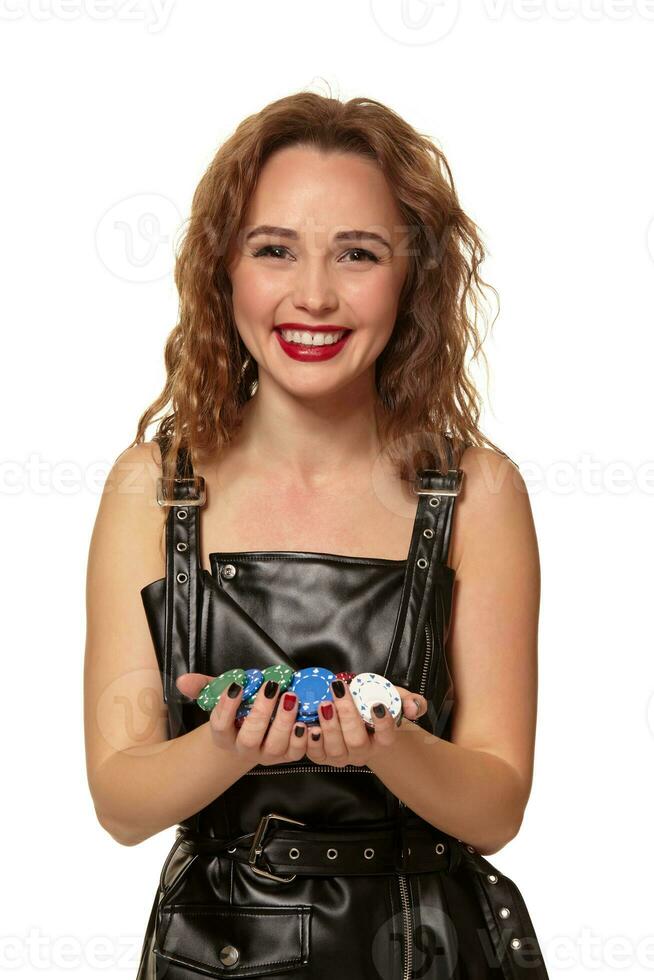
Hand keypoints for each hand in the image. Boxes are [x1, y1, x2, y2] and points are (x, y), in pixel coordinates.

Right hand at [175, 672, 307, 767]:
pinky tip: (304, 719)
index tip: (237, 685)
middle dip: (261, 713)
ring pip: (274, 747)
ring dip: (284, 722)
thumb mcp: (221, 695)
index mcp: (224, 735)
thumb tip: (183, 680)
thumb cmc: (237, 710)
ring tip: (291, 697)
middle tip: (271, 687)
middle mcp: (244, 749)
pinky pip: (295, 753)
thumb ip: (205, 686)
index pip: (220, 724)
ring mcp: (266, 755)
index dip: (227, 706)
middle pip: (249, 739)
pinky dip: (301, 738)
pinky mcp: (286, 756)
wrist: (251, 735)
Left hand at [304, 680, 428, 767]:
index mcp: (383, 740)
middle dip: (347, 715)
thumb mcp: (394, 699)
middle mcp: (363, 752)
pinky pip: (314, 754)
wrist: (358, 722)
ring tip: (322, 704)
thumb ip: (410, 702)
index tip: (377, 705)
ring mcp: (342, 757)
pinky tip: (305, 724)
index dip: (383, 723)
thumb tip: (414, 707)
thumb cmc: (373, 708)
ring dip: (327, 726)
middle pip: (357, 742)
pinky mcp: (322, 757)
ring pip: (335, 750)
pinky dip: (308, 740)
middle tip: (338, 690)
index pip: (387, 736)